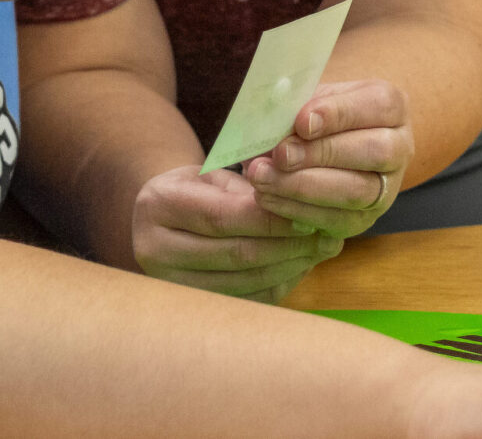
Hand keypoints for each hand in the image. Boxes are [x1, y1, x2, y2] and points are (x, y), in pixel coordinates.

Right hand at [130, 163, 343, 302]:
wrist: (162, 220)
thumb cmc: (197, 189)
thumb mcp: (213, 174)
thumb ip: (249, 187)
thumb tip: (303, 207)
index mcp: (157, 205)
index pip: (222, 216)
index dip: (269, 219)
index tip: (308, 214)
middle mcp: (155, 249)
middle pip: (236, 254)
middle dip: (287, 245)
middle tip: (326, 236)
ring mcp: (171, 284)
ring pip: (245, 282)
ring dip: (290, 267)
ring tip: (321, 250)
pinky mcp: (193, 306)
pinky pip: (247, 299)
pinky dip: (280, 283)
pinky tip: (301, 266)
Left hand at [241, 79, 412, 239]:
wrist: (318, 145)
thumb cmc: (312, 114)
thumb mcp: (308, 97)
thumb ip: (295, 103)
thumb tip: (268, 119)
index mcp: (391, 107)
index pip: (379, 105)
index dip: (341, 113)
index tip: (301, 121)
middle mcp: (399, 148)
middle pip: (376, 152)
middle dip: (322, 154)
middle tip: (280, 155)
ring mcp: (387, 188)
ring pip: (357, 192)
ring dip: (304, 187)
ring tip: (263, 178)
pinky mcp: (364, 219)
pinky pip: (338, 222)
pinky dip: (299, 211)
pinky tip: (268, 199)